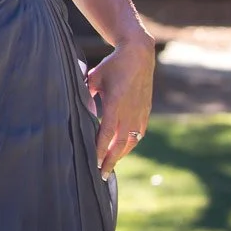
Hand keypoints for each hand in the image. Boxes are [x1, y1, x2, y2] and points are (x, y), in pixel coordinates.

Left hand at [86, 36, 155, 178]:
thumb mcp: (94, 78)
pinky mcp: (146, 112)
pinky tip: (123, 149)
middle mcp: (130, 113)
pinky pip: (138, 134)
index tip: (92, 163)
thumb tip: (85, 113)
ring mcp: (140, 114)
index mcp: (116, 105)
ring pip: (131, 142)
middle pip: (120, 144)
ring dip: (120, 155)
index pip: (106, 134)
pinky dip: (130, 144)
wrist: (139, 55)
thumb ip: (87, 96)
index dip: (99, 150)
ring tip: (110, 165)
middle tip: (101, 175)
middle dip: (110, 161)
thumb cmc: (112, 66)